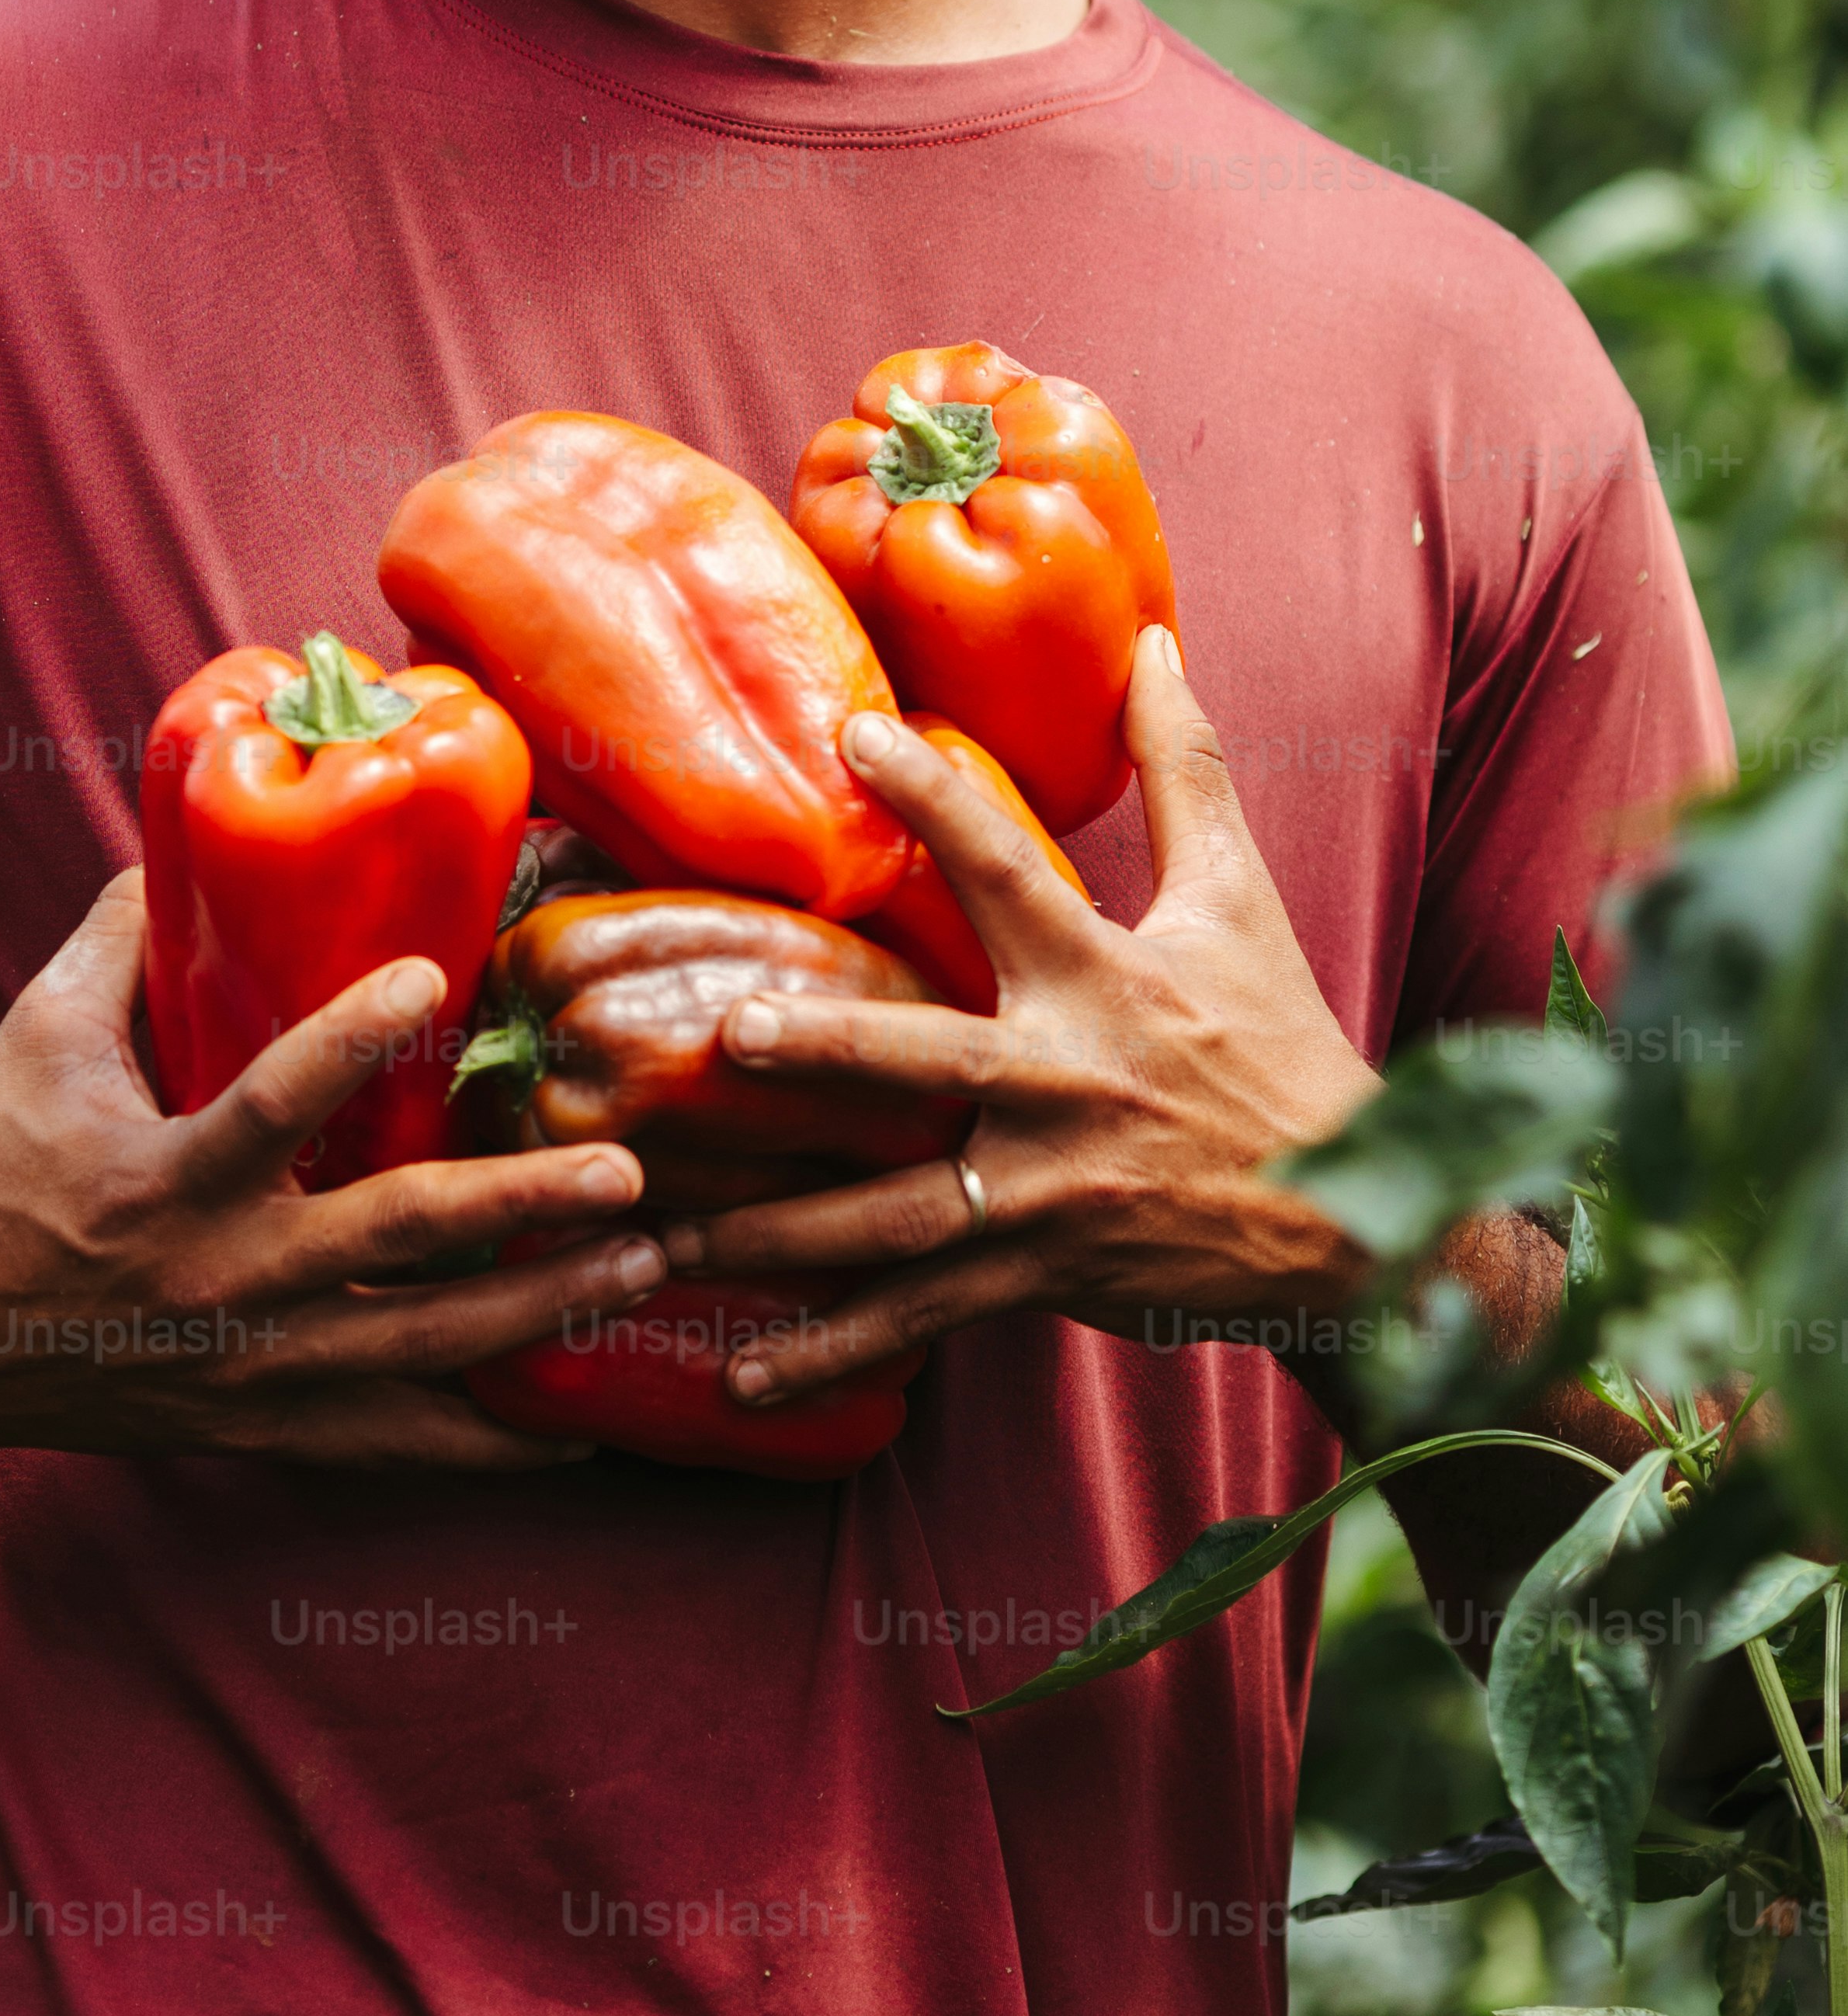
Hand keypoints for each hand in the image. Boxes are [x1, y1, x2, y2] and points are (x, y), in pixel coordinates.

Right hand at [0, 868, 665, 1466]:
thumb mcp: (39, 1035)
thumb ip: (123, 937)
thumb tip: (188, 832)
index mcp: (164, 1181)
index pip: (271, 1103)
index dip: (349, 1039)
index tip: (432, 976)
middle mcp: (222, 1282)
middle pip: (397, 1245)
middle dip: (521, 1209)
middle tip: (625, 1171)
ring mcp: (251, 1368)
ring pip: (425, 1351)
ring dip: (541, 1310)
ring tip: (643, 1262)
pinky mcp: (260, 1423)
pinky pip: (395, 1443)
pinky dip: (490, 1442)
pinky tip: (578, 1424)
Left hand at [663, 628, 1380, 1409]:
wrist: (1355, 1219)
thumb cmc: (1276, 1043)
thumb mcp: (1238, 898)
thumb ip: (1185, 769)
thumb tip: (1155, 641)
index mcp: (1102, 978)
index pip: (1007, 868)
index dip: (934, 794)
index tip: (851, 732)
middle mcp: (1064, 1083)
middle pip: (928, 1061)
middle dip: (828, 1051)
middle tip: (727, 1033)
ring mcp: (1048, 1192)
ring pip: (893, 1216)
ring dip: (773, 1234)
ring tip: (661, 1234)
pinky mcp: (1042, 1275)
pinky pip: (918, 1316)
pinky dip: (830, 1349)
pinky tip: (741, 1374)